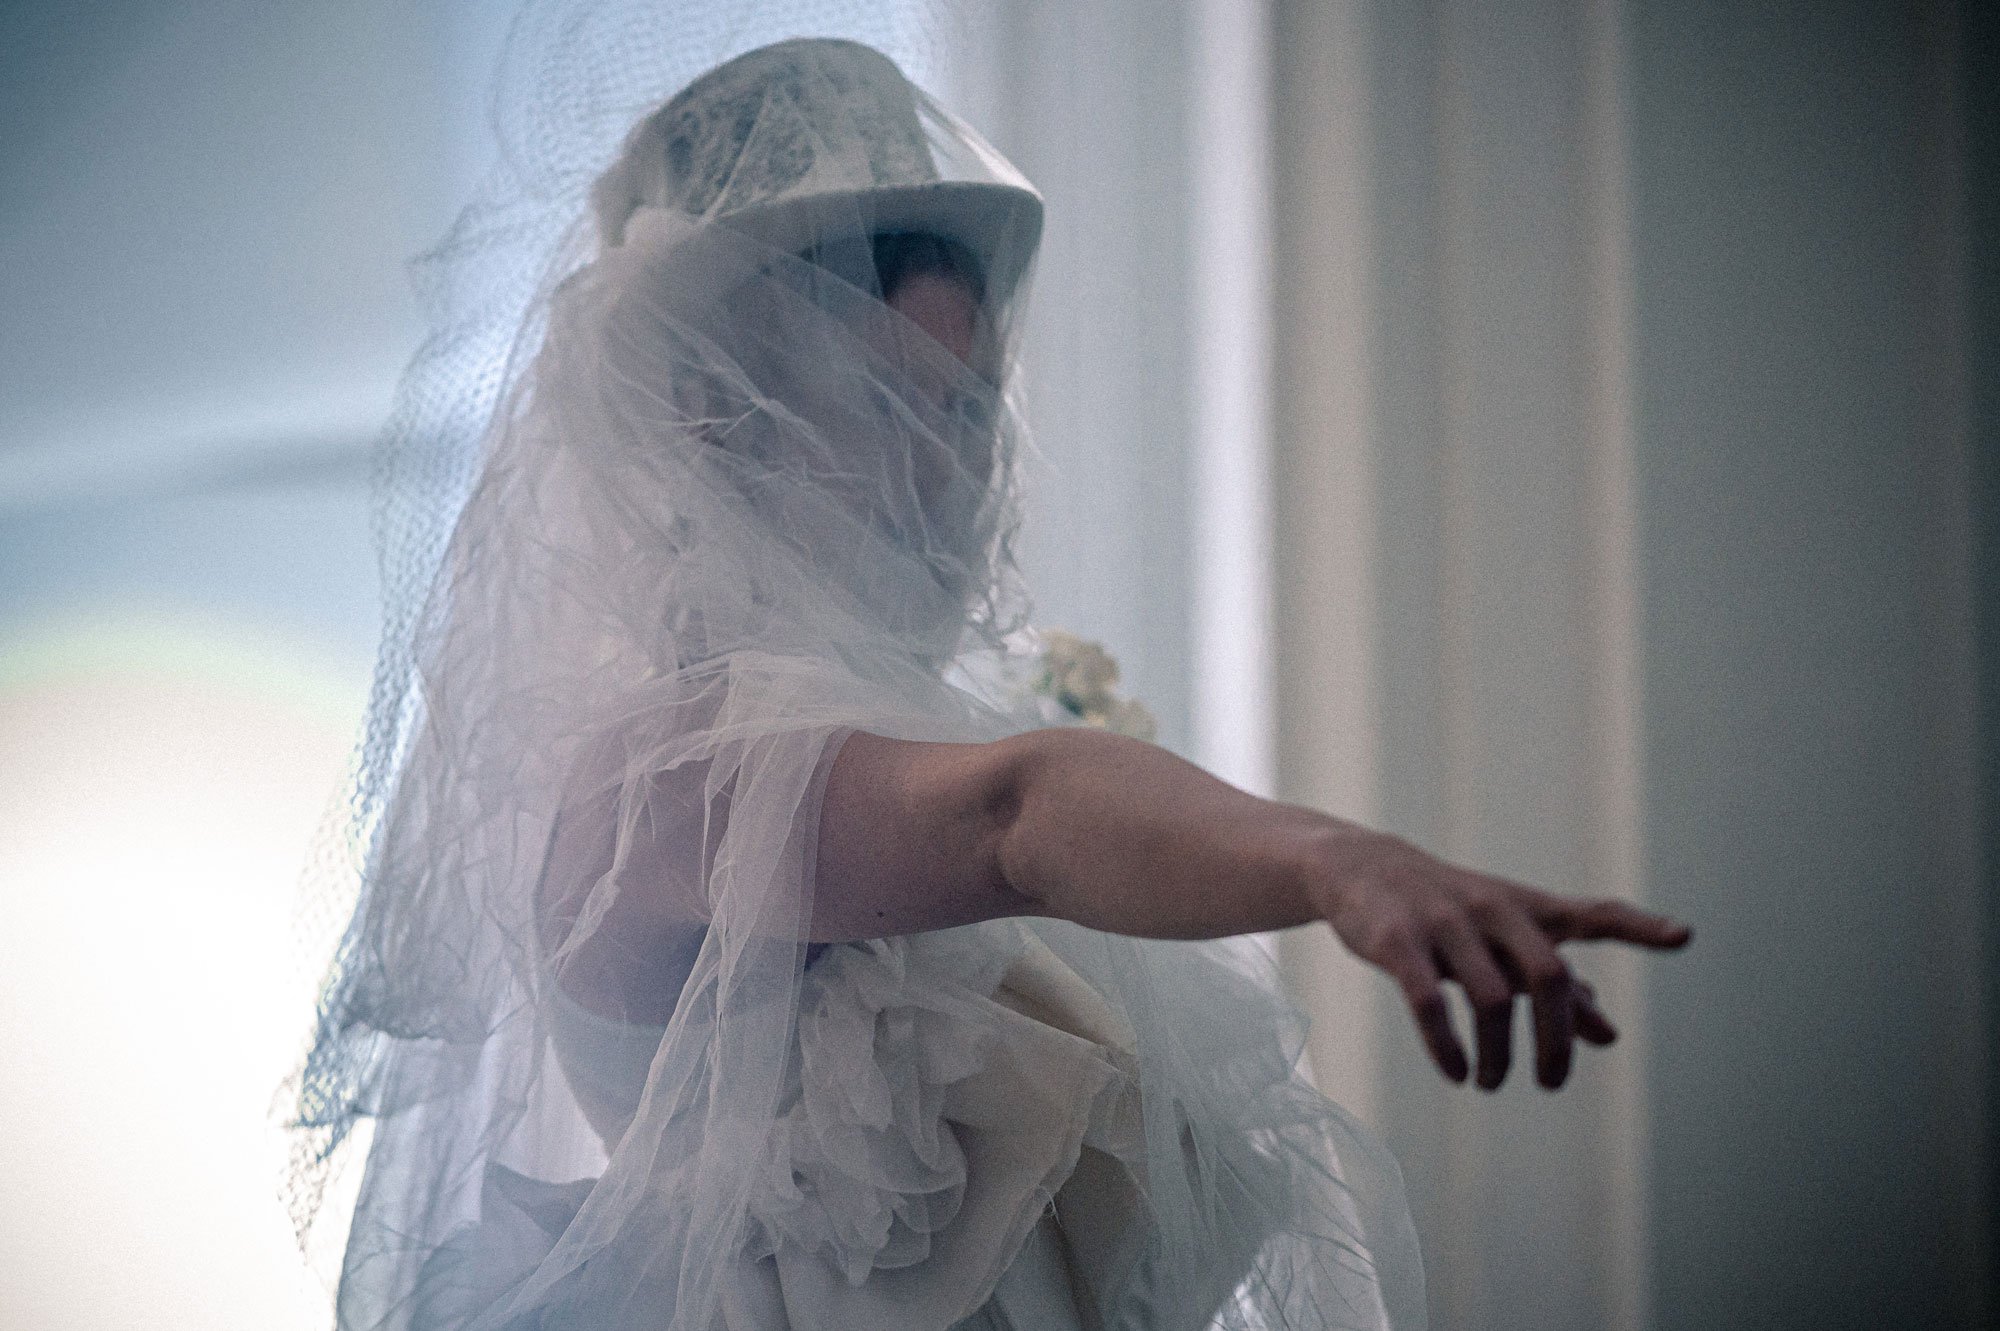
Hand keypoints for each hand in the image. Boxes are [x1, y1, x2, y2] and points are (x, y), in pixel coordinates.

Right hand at [1306, 831, 1690, 1090]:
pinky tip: (1456, 1073)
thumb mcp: (1504, 938)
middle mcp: (1493, 911)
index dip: (1638, 927)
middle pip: (1547, 976)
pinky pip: (1427, 1002)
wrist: (1360, 868)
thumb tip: (1609, 1033)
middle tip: (1551, 1081)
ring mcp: (1444, 924)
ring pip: (1491, 999)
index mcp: (1526, 909)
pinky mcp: (1397, 942)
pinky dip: (1447, 1047)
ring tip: (1491, 1083)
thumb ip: (1558, 982)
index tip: (1683, 936)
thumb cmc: (1450, 910)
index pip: (1592, 913)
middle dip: (1555, 1039)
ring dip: (1498, 1054)